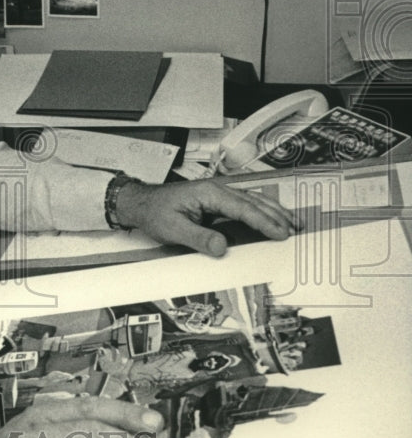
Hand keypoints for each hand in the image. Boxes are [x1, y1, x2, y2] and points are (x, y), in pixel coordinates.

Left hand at [114, 177, 295, 257]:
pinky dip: (261, 212)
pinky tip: (272, 218)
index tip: (280, 233)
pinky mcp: (217, 202)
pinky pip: (244, 205)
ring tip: (293, 223)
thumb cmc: (155, 212)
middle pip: (254, 202)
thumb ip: (199, 238)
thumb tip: (222, 247)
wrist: (141, 203)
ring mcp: (218, 194)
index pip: (243, 208)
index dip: (264, 222)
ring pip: (253, 201)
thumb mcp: (173, 229)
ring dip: (274, 212)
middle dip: (277, 216)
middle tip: (296, 230)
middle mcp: (217, 190)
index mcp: (209, 193)